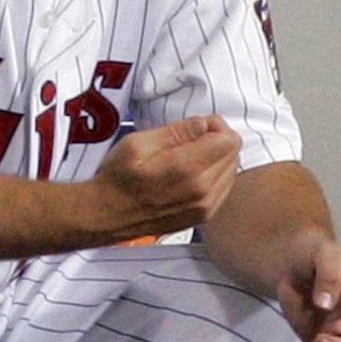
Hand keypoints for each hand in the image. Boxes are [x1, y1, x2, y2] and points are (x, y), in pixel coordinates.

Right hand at [86, 115, 242, 240]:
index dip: (214, 126)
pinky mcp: (203, 217)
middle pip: (234, 153)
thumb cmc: (117, 178)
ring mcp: (205, 207)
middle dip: (216, 141)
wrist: (107, 215)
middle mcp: (202, 191)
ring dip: (216, 159)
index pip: (228, 139)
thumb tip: (203, 124)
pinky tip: (192, 175)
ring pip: (232, 170)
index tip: (196, 127)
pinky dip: (214, 176)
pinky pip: (224, 188)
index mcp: (186, 169)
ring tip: (189, 159)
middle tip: (190, 141)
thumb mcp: (137, 143)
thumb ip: (175, 132)